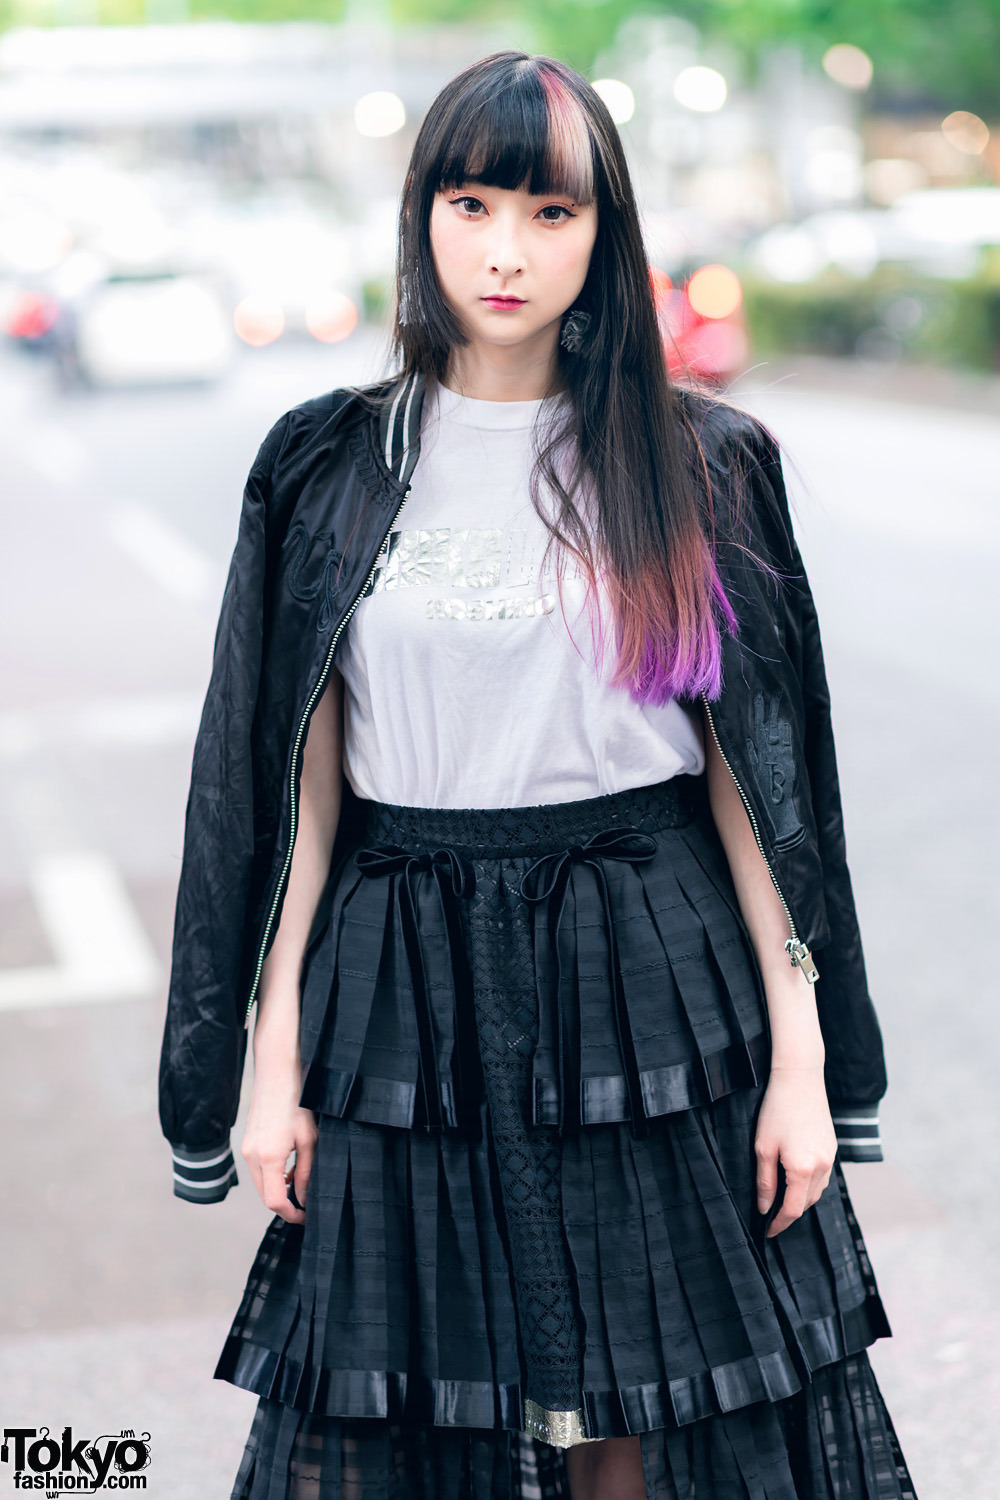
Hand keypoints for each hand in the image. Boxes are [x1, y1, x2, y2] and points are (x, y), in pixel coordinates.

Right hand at [241, 1059, 317, 1224]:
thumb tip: (303, 1198)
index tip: (305, 1216)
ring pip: (261, 1184)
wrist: (277, 1076)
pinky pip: (258, 1170)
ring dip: (278, 1189)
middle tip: (306, 1203)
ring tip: (299, 1182)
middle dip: (285, 1204)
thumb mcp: (309, 1140)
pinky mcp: (247, 1144)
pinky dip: (271, 1176)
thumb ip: (305, 1173)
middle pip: (265, 1196)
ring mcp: (246, 1150)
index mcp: (269, 1157)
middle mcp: (252, 1157)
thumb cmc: (297, 1103)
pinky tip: (287, 1167)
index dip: (290, 1214)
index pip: (274, 1202)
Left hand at [755, 1065, 836, 1237]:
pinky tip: (795, 1180)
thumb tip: (764, 1207)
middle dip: (788, 1214)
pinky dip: (809, 1186)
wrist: (800, 1078)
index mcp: (802, 1169)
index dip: (779, 1224)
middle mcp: (822, 1167)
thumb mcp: (763, 1147)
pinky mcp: (832, 1148)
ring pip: (816, 1192)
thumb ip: (765, 1181)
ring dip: (800, 1200)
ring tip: (780, 1200)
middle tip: (769, 1216)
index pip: (792, 1210)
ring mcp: (830, 1158)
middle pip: (806, 1204)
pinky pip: (822, 1177)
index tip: (767, 1231)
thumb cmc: (777, 1110)